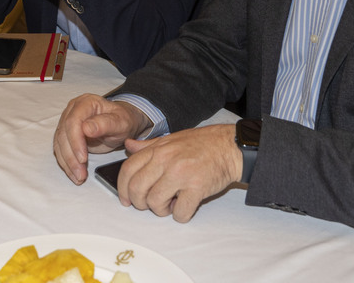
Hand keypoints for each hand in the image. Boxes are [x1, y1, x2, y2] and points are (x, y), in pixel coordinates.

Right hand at [53, 94, 150, 184]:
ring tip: (79, 177)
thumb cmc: (123, 120)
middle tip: (80, 173)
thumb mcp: (120, 122)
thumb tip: (86, 128)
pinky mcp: (66, 135)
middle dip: (71, 156)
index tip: (83, 158)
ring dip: (67, 163)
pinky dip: (66, 164)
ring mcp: (67, 122)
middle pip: (63, 134)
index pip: (73, 121)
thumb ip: (105, 123)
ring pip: (59, 144)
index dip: (75, 141)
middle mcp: (72, 110)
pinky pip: (61, 150)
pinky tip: (74, 174)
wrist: (122, 123)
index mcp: (85, 103)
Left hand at [116, 124, 241, 221]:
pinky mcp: (197, 188)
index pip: (127, 169)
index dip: (122, 188)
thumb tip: (128, 146)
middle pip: (137, 189)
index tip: (126, 200)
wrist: (231, 146)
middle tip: (152, 204)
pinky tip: (186, 205)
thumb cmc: (202, 144)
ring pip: (155, 203)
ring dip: (162, 210)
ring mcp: (181, 174)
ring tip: (172, 203)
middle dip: (140, 203)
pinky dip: (181, 215)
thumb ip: (148, 146)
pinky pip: (179, 213)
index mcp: (158, 148)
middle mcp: (166, 160)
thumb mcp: (172, 139)